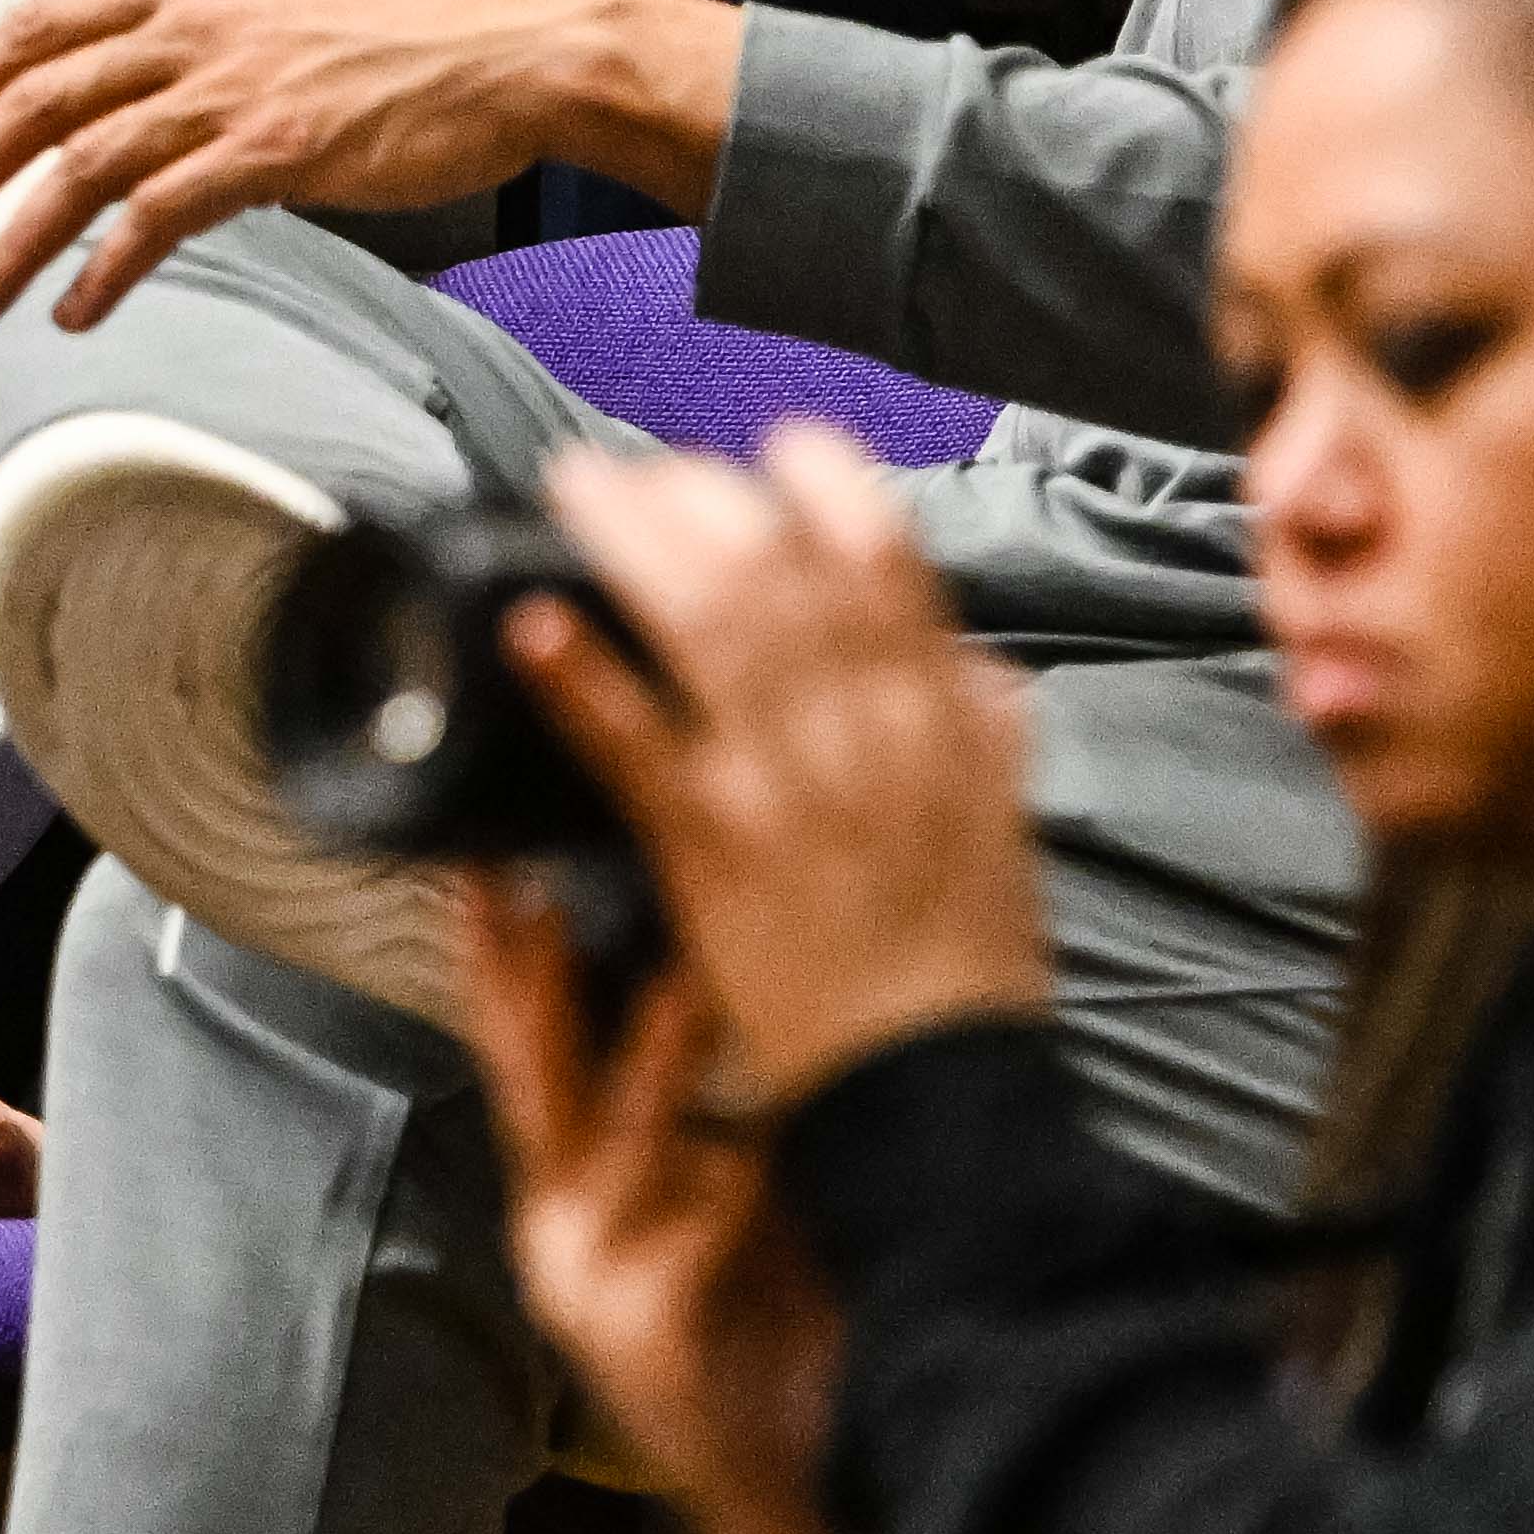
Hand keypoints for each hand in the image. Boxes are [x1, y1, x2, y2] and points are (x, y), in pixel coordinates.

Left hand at [0, 0, 739, 326]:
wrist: (522, 48)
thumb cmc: (419, 20)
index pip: (47, 29)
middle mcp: (197, 30)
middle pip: (41, 96)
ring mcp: (233, 90)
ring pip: (87, 163)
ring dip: (17, 239)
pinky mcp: (276, 151)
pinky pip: (162, 216)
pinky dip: (108, 270)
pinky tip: (77, 314)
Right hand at [438, 876, 855, 1533]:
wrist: (814, 1502)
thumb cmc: (783, 1332)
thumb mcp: (732, 1202)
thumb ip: (711, 1108)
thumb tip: (723, 958)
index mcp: (572, 1192)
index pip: (520, 1046)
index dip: (492, 953)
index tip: (481, 854)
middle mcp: (561, 1229)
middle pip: (527, 1075)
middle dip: (517, 970)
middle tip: (516, 874)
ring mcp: (595, 1286)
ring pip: (622, 1142)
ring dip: (658, 1053)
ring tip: (688, 972)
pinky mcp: (650, 1340)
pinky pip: (697, 1232)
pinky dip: (735, 1183)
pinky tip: (762, 1150)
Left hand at [510, 428, 1053, 1103]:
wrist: (938, 1087)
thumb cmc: (966, 968)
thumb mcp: (1002, 826)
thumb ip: (986, 734)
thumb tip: (974, 664)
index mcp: (939, 718)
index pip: (890, 562)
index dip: (829, 487)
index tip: (781, 446)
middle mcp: (867, 728)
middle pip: (782, 569)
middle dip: (707, 497)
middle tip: (642, 468)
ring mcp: (787, 782)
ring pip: (711, 625)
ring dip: (634, 542)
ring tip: (577, 490)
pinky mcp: (714, 848)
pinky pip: (635, 745)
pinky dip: (583, 679)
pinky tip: (531, 626)